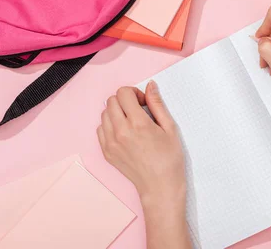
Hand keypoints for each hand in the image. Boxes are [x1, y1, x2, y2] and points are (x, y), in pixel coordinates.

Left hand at [97, 81, 185, 210]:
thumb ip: (157, 104)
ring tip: (131, 122)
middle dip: (125, 100)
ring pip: (104, 114)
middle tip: (138, 110)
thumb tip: (150, 85)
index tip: (143, 102)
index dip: (134, 93)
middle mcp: (120, 132)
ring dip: (116, 112)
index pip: (123, 93)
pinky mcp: (106, 152)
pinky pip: (100, 129)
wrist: (160, 186)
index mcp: (138, 123)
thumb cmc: (170, 158)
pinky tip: (125, 132)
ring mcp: (110, 143)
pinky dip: (110, 125)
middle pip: (111, 101)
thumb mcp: (170, 128)